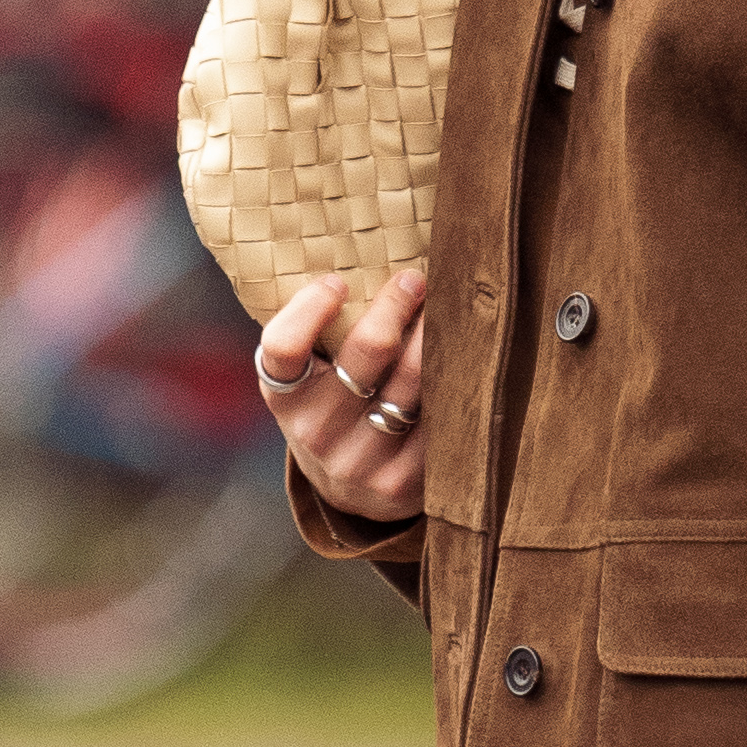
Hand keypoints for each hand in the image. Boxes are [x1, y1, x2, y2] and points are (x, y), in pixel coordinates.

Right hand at [253, 266, 429, 519]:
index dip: (310, 309)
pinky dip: (454, 380)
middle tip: (415, 279)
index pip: (283, 348)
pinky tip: (463, 357)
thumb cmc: (331, 408)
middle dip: (397, 305)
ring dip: (436, 334)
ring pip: (412, 382)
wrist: (348, 491)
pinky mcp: (402, 482)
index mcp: (284, 400)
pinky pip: (438, 417)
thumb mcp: (309, 380)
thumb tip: (365, 254)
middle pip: (366, 353)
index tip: (337, 281)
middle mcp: (316, 434)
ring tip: (449, 306)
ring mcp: (360, 462)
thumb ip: (320, 336)